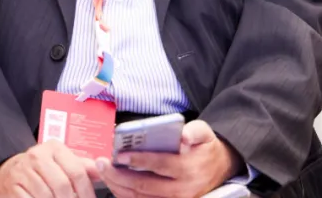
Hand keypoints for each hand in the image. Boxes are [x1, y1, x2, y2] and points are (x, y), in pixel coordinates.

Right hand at [0, 142, 98, 197]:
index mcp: (54, 148)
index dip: (86, 192)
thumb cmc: (41, 168)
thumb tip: (104, 170)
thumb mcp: (61, 162)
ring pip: (47, 196)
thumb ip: (82, 166)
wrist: (7, 171)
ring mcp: (23, 171)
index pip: (77, 171)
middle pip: (63, 186)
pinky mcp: (12, 186)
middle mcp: (38, 156)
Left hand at [95, 120, 243, 197]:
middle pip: (144, 185)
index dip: (138, 160)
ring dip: (118, 187)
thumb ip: (195, 131)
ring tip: (103, 173)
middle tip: (101, 163)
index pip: (159, 165)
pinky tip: (114, 184)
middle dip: (119, 175)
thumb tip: (184, 136)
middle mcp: (180, 189)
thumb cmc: (206, 148)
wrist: (220, 168)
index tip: (119, 155)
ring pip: (140, 197)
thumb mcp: (205, 133)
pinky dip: (126, 194)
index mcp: (188, 168)